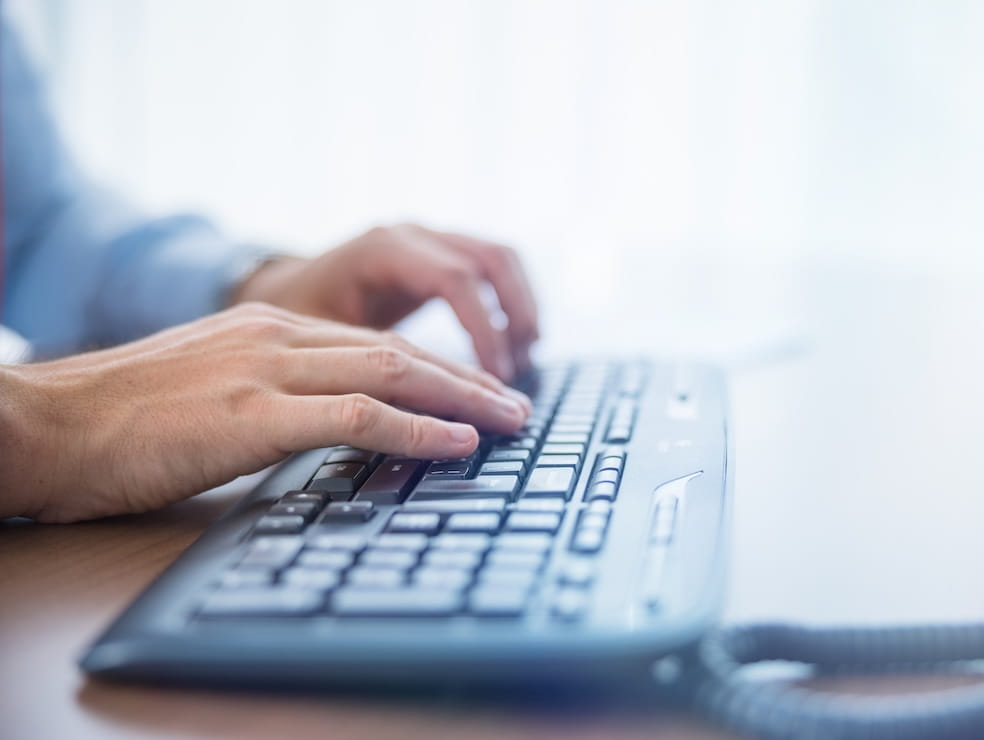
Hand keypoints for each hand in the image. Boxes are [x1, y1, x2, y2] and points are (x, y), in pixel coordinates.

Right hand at [0, 303, 529, 522]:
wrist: (46, 421)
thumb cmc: (121, 417)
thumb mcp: (211, 387)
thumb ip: (272, 394)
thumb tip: (326, 424)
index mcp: (271, 330)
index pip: (378, 345)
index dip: (439, 368)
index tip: (479, 393)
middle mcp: (278, 338)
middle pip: (400, 352)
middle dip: (469, 378)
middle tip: (517, 405)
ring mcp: (267, 371)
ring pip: (393, 374)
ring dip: (462, 398)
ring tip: (510, 422)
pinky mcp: (251, 413)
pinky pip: (356, 415)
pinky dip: (416, 427)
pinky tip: (457, 443)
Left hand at [233, 224, 538, 381]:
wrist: (277, 288)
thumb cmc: (290, 322)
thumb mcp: (315, 345)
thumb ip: (362, 368)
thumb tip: (406, 415)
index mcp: (381, 249)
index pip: (454, 280)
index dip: (482, 330)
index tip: (493, 382)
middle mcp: (410, 234)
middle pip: (489, 262)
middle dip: (514, 321)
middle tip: (518, 383)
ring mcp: (428, 237)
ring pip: (500, 258)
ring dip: (521, 308)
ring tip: (524, 362)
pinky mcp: (438, 253)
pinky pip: (492, 267)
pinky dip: (510, 302)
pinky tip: (512, 346)